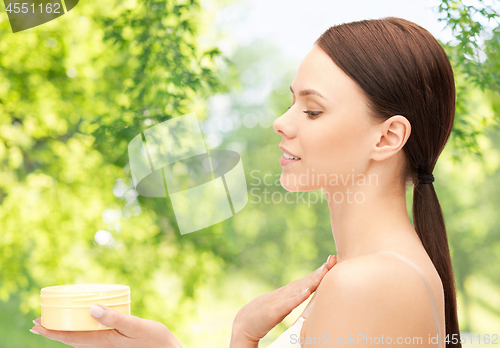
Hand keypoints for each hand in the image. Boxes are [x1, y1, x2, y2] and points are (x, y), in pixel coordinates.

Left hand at [30, 304, 181, 347]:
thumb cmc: (154, 340)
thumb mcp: (135, 326)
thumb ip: (114, 319)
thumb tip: (91, 309)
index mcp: (104, 341)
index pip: (71, 337)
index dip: (52, 332)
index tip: (35, 324)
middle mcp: (102, 346)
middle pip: (71, 339)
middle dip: (53, 332)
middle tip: (37, 323)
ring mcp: (108, 346)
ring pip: (79, 340)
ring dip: (64, 332)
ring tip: (54, 324)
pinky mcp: (114, 344)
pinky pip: (90, 339)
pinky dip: (79, 333)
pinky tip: (82, 325)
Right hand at [231, 254, 336, 345]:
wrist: (243, 322)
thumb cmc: (264, 315)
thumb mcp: (283, 305)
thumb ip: (294, 299)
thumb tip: (307, 293)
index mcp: (289, 293)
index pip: (307, 280)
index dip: (320, 271)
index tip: (333, 261)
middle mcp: (286, 293)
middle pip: (306, 280)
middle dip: (320, 270)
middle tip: (333, 259)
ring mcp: (280, 301)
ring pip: (299, 289)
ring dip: (312, 280)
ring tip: (324, 270)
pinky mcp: (274, 312)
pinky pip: (288, 304)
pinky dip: (297, 298)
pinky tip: (306, 292)